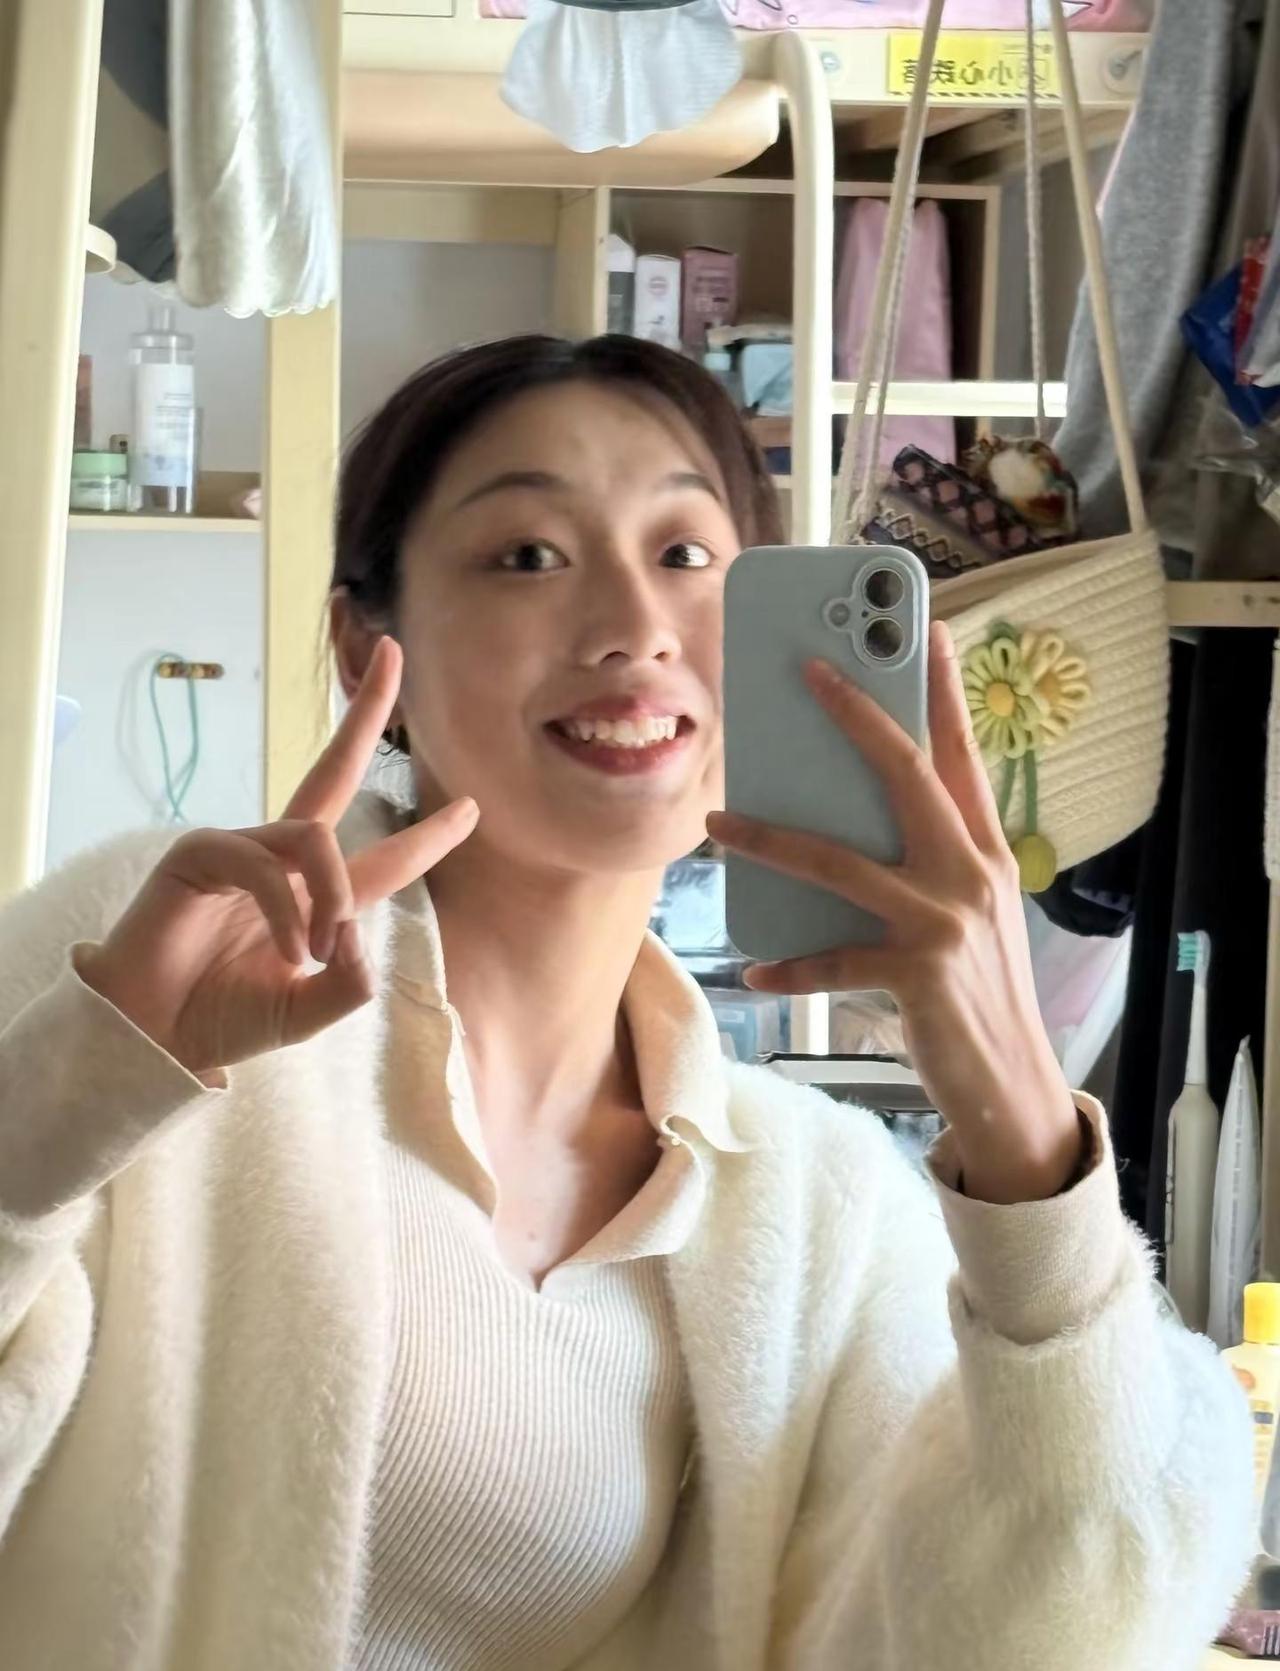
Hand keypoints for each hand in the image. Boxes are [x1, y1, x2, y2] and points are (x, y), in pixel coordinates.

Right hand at [79, 639, 477, 1079]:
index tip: (472, 809)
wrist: (153, 1040)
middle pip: (333, 771)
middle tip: (395, 653)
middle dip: (365, 714)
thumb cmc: (221, 1021)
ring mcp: (239, 849)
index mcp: (313, 894)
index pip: (383, 856)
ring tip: (318, 955)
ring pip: (316, 841)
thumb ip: (350, 985)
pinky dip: (290, 910)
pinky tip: (291, 952)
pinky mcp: (200, 853)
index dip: (427, 836)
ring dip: (331, 898)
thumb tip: (361, 941)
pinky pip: (268, 867)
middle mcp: (280, 859)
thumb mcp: (308, 1011)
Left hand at [707, 622, 1082, 1204]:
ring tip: (719, 825)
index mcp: (984, 851)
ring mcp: (945, 921)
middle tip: (810, 668)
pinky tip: (755, 970)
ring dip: (772, 839)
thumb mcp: (967, 915)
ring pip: (843, 862)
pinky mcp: (918, 973)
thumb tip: (844, 822)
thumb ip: (925, 863)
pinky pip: (833, 960)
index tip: (924, 629)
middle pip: (907, 775)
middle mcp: (970, 873)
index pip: (962, 754)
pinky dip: (790, 968)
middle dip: (857, 716)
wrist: (1013, 1085)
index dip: (943, 689)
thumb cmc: (977, 991)